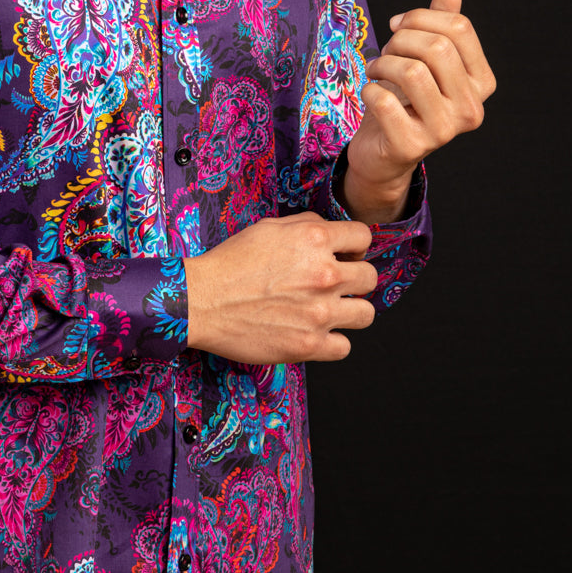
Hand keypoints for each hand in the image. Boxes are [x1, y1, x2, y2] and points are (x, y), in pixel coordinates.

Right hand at [185, 212, 376, 362]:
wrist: (201, 301)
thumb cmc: (229, 264)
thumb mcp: (268, 228)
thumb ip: (305, 225)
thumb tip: (330, 231)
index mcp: (314, 241)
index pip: (363, 237)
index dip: (354, 247)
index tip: (346, 256)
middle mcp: (324, 275)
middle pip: (370, 278)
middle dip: (355, 279)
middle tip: (336, 285)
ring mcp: (319, 313)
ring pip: (366, 314)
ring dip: (351, 312)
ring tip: (330, 311)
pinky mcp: (310, 345)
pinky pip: (345, 347)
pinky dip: (333, 342)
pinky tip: (316, 334)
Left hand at [342, 0, 495, 220]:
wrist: (384, 152)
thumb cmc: (405, 99)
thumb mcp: (424, 59)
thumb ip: (440, 25)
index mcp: (482, 82)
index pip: (459, 29)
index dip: (421, 17)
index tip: (397, 24)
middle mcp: (471, 109)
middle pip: (437, 48)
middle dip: (401, 39)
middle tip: (386, 51)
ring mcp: (445, 131)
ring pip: (412, 71)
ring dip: (383, 63)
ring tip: (376, 69)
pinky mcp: (412, 146)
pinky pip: (384, 101)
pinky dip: (368, 89)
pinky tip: (368, 94)